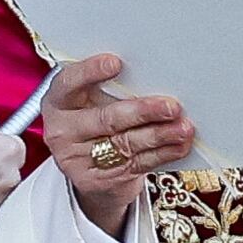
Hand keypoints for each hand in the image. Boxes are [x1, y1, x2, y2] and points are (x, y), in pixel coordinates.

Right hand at [41, 55, 192, 237]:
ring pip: (127, 143)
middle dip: (143, 111)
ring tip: (184, 127)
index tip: (116, 63)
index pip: (69, 83)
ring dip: (161, 135)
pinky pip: (138, 163)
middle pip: (107, 119)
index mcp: (58, 102)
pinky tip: (180, 144)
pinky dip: (164, 153)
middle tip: (172, 106)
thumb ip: (111, 88)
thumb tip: (154, 75)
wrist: (89, 171)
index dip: (90, 72)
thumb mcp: (91, 102)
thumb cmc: (95, 121)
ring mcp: (78, 159)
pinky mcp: (99, 180)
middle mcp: (63, 131)